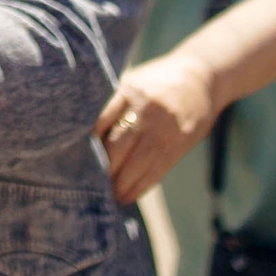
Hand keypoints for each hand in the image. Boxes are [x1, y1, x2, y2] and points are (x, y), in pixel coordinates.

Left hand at [95, 52, 220, 205]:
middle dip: (103, 170)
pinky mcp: (179, 143)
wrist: (201, 77)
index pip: (102, 120)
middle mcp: (147, 109)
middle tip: (87, 185)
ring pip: (137, 164)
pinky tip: (127, 196)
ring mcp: (164, 128)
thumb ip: (113, 104)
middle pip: (118, 146)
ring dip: (120, 185)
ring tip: (106, 197)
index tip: (74, 159)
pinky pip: (156, 172)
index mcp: (130, 90)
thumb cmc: (158, 80)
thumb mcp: (134, 82)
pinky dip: (140, 187)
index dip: (89, 144)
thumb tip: (86, 136)